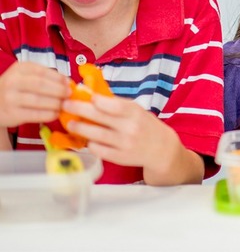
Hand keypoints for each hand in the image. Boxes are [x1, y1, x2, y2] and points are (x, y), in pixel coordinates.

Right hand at [0, 62, 69, 127]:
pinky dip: (49, 114)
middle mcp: (12, 81)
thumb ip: (46, 77)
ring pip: (38, 100)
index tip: (69, 83)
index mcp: (19, 68)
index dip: (59, 78)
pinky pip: (35, 114)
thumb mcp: (28, 76)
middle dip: (59, 90)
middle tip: (69, 95)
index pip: (43, 71)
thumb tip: (69, 83)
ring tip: (65, 105)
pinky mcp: (12, 113)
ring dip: (56, 103)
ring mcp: (10, 98)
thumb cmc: (18, 88)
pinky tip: (56, 113)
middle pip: (41, 85)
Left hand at [62, 93, 182, 172]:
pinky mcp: (119, 158)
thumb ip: (116, 104)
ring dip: (79, 128)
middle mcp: (130, 128)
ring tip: (70, 123)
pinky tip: (86, 139)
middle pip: (100, 118)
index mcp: (135, 113)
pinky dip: (90, 143)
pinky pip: (98, 149)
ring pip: (95, 135)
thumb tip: (91, 95)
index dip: (96, 100)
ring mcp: (124, 144)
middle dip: (79, 110)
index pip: (113, 105)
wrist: (161, 149)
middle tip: (65, 105)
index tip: (82, 95)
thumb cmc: (145, 125)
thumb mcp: (136, 110)